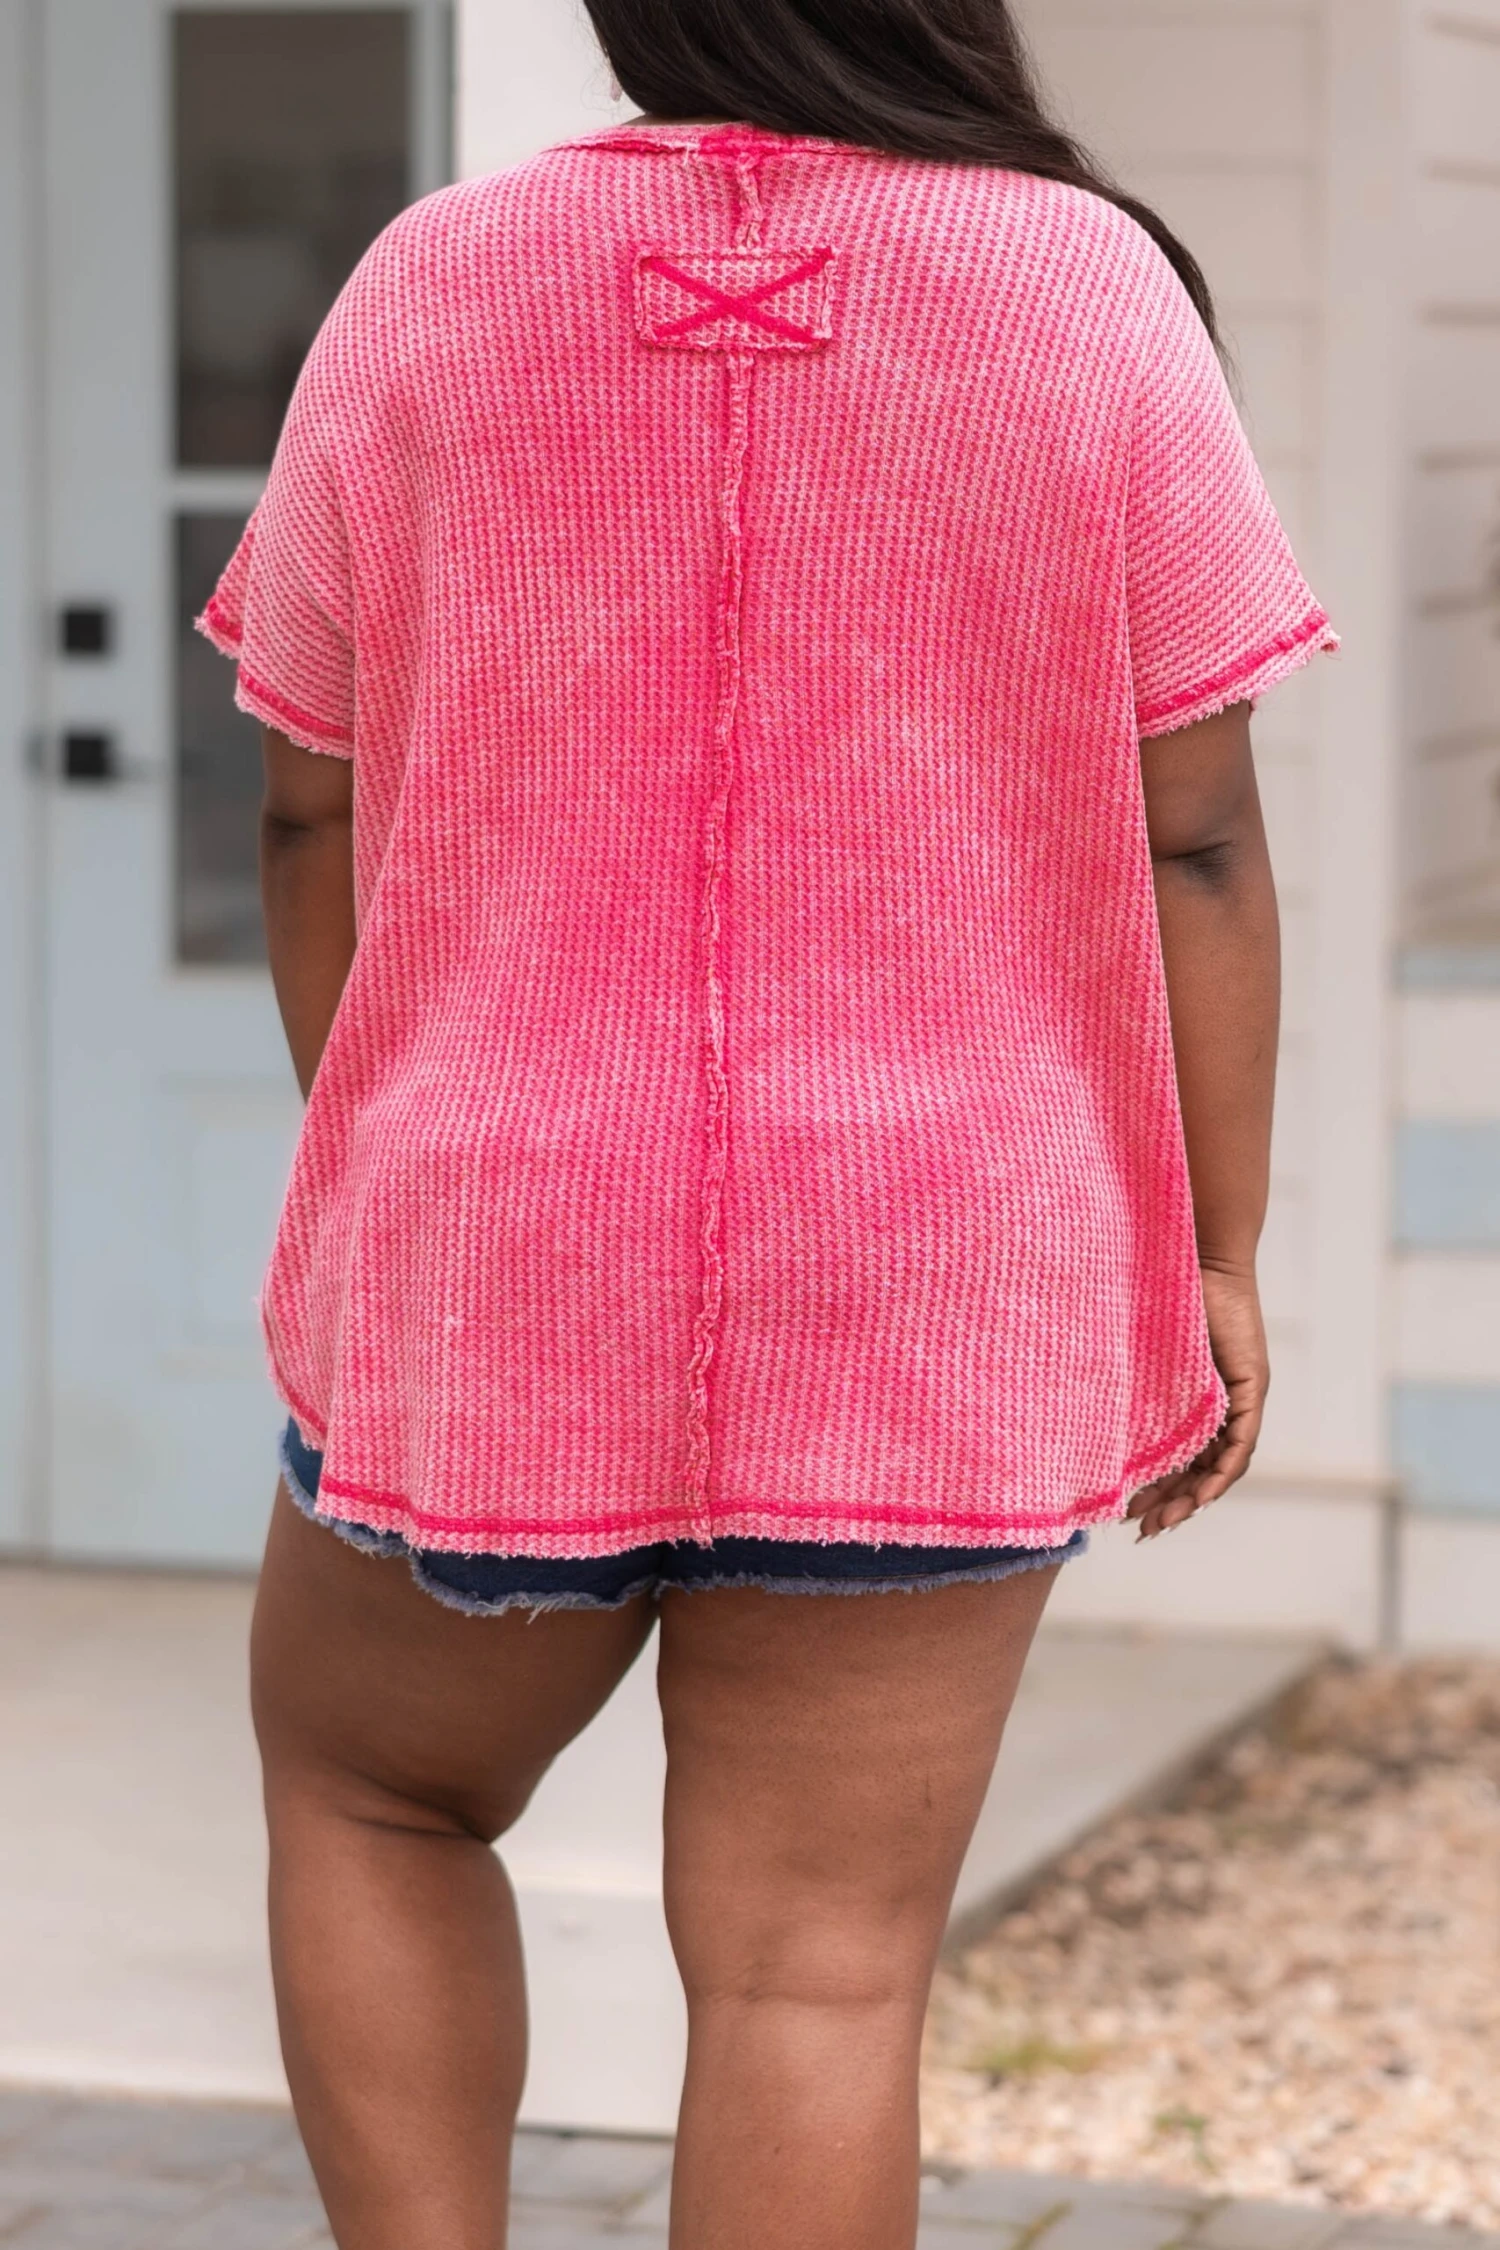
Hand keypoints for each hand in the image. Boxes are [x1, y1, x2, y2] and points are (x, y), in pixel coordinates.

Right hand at [1127, 1261, 1267, 1541]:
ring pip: (1221, 1466)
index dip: (1158, 1490)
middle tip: (1145, 1531)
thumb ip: (1126, 1383)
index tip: (1129, 1514)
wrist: (1194, 1254)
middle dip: (1173, 1505)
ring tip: (1166, 1522)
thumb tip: (1075, 1409)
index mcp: (1190, 1402)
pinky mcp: (1249, 1387)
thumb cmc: (1158, 1293)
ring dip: (1195, 1498)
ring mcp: (1238, 1399)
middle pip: (1200, 1471)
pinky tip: (1205, 1494)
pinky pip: (1241, 1442)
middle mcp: (1218, 1407)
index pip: (1179, 1460)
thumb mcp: (1138, 1354)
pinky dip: (1223, 1471)